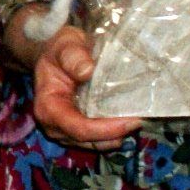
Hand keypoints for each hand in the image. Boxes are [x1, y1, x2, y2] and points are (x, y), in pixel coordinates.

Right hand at [27, 23, 142, 150]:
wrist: (53, 56)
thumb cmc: (60, 50)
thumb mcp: (66, 45)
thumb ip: (74, 56)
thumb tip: (87, 71)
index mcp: (48, 107)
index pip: (78, 128)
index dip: (105, 129)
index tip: (131, 120)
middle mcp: (53, 125)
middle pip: (89, 141)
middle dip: (116, 134)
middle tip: (141, 118)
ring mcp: (64, 131)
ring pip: (95, 144)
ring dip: (116, 135)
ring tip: (137, 119)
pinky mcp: (75, 131)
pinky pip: (96, 140)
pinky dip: (112, 133)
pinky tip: (126, 120)